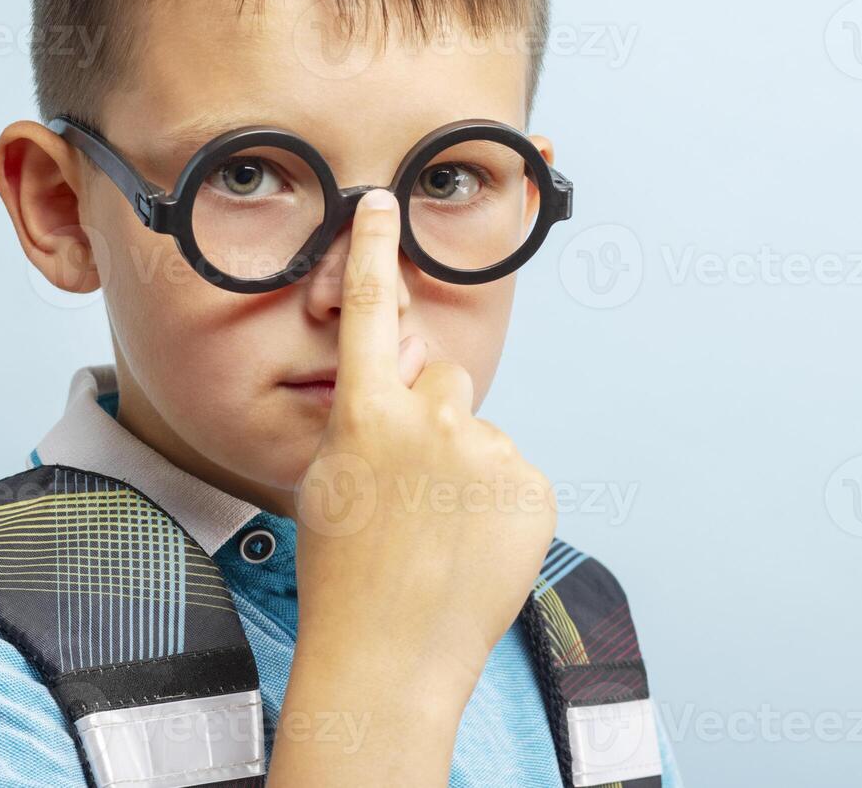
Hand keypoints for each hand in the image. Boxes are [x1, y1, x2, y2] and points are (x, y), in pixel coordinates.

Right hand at [292, 187, 557, 691]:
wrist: (390, 656)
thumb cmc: (345, 574)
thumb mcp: (329, 479)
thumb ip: (365, 415)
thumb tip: (406, 376)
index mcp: (365, 414)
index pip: (370, 311)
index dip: (374, 250)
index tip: (382, 203)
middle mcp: (430, 421)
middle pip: (442, 378)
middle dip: (430, 415)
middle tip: (411, 485)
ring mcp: (487, 454)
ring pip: (478, 432)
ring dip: (464, 465)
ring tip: (439, 530)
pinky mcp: (532, 488)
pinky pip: (512, 472)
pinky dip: (497, 501)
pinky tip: (471, 544)